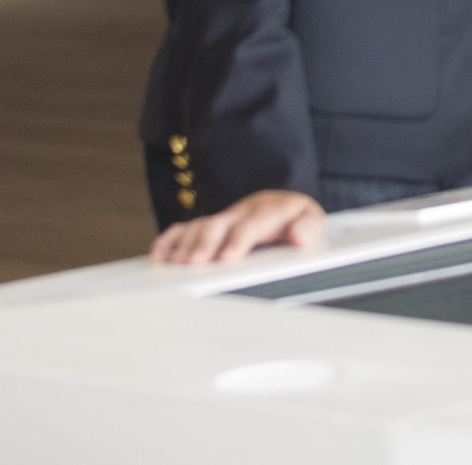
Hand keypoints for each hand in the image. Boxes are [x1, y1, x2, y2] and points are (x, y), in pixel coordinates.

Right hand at [150, 189, 325, 265]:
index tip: (228, 256)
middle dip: (205, 244)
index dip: (238, 239)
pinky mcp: (208, 226)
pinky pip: (183, 230)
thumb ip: (310, 227)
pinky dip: (169, 242)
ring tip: (176, 265)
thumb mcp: (312, 219)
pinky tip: (159, 258)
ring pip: (198, 227)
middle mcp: (239, 213)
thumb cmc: (294, 218)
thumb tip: (300, 237)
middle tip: (194, 263)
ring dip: (185, 246)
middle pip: (218, 225)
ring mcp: (221, 219)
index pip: (251, 223)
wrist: (281, 206)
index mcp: (267, 210)